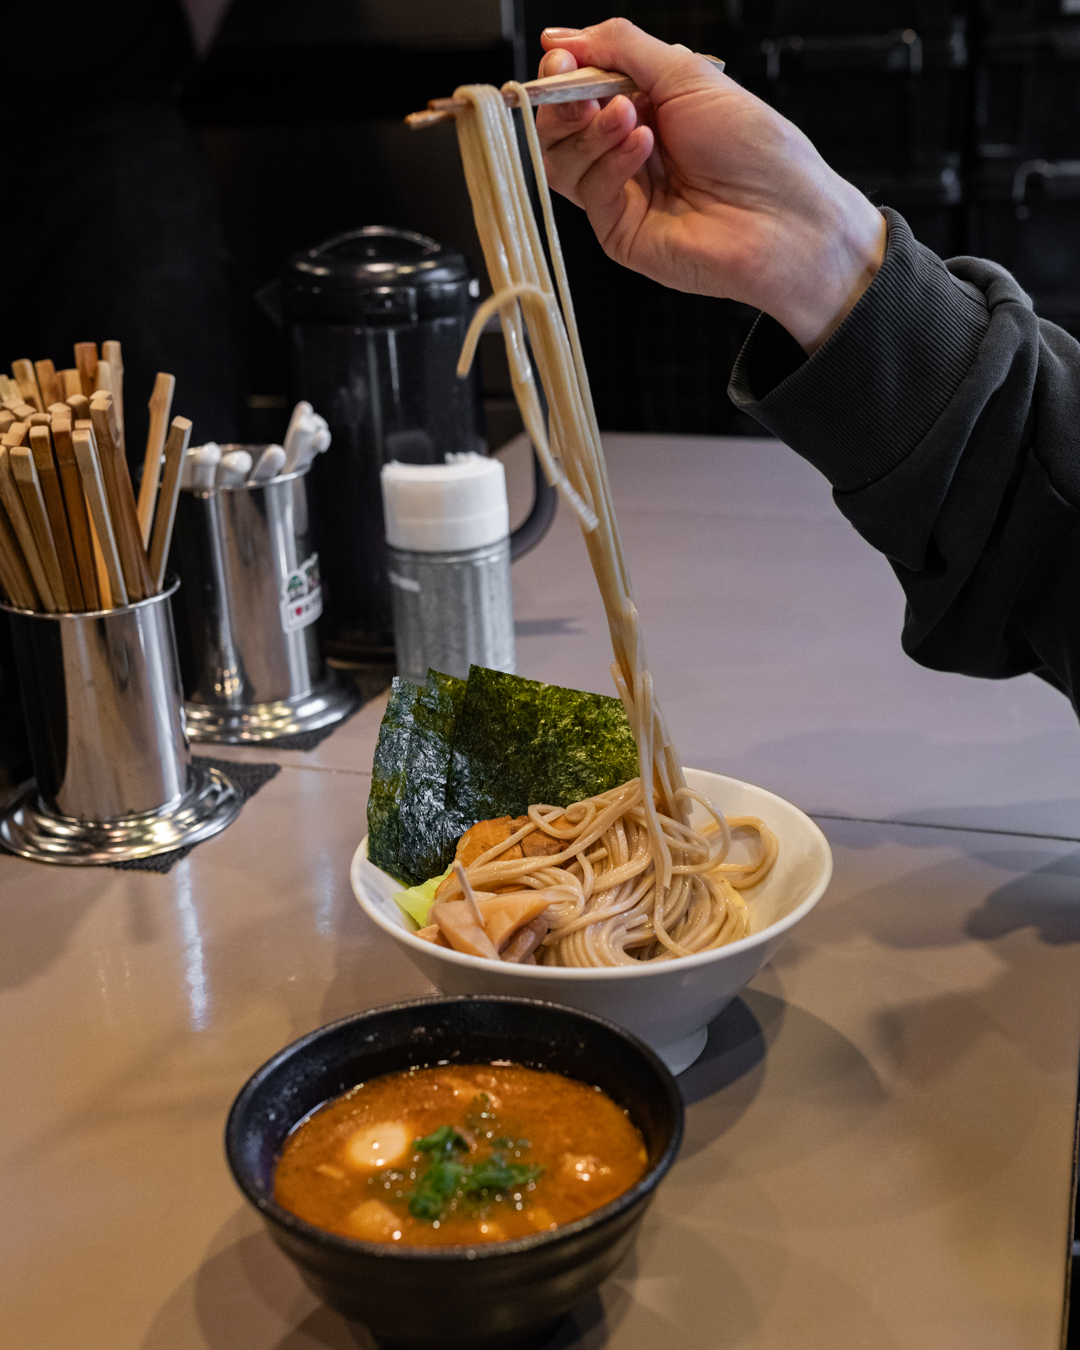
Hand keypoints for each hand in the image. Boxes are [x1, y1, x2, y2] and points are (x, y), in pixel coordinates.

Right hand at [536, 20, 885, 352]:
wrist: (783, 217)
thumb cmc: (754, 148)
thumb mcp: (687, 75)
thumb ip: (622, 48)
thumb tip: (562, 38)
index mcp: (645, 108)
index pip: (578, 88)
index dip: (563, 71)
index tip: (561, 59)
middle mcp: (627, 152)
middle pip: (559, 128)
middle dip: (563, 101)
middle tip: (581, 89)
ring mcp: (622, 195)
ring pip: (562, 161)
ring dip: (589, 130)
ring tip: (628, 116)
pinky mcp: (619, 232)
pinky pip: (590, 190)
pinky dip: (612, 161)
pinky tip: (644, 146)